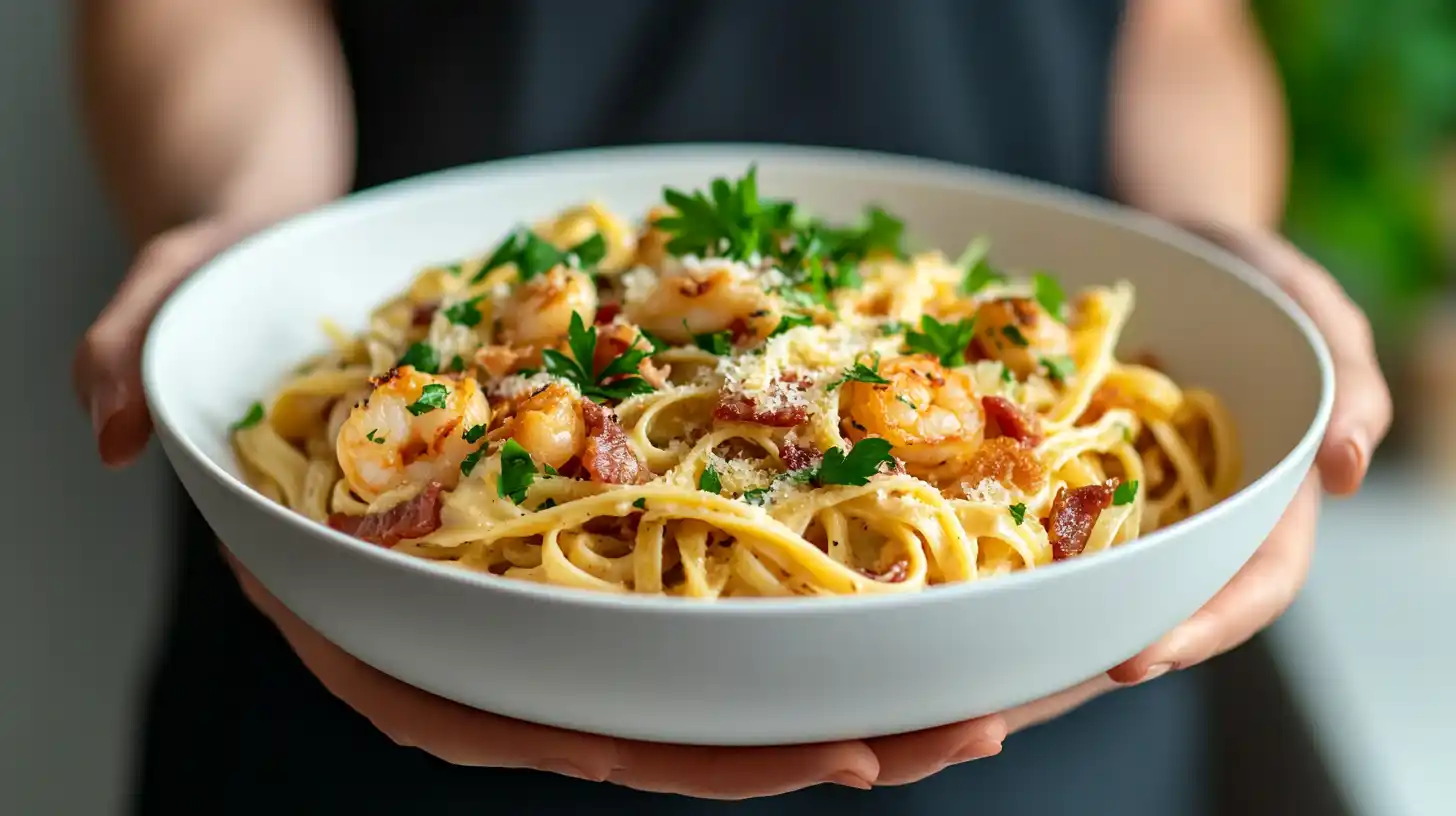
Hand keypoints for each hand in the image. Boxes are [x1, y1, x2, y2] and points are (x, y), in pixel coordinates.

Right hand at [77, 216, 1005, 797]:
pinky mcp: (602, 540)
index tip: (768, 758)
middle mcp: (478, 629)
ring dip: (831, 697)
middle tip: (933, 736)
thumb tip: (116, 422)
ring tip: (969, 698)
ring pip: (696, 680)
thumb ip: (137, 357)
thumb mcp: (174, 309)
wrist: (299, 277)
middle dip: (782, 745)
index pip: (509, 714)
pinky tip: (906, 619)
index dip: (641, 744)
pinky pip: (710, 601)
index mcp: (381, 617)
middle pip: (639, 722)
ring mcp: (546, 595)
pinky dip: (804, 620)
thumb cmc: (243, 308)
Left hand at [990, 225, 1392, 730]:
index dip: (1203, 628)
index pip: (1248, 588)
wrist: (1170, 246)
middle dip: (1089, 655)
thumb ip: (1346, 380)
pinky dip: (991, 562)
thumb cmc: (1255, 282)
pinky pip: (1032, 528)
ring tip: (962, 666)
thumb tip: (1347, 468)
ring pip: (1083, 586)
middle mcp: (1187, 521)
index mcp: (1260, 505)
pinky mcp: (1064, 478)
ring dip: (1028, 631)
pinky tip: (932, 589)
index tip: (1140, 656)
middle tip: (1020, 690)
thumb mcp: (1313, 314)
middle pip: (1151, 608)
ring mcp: (1124, 506)